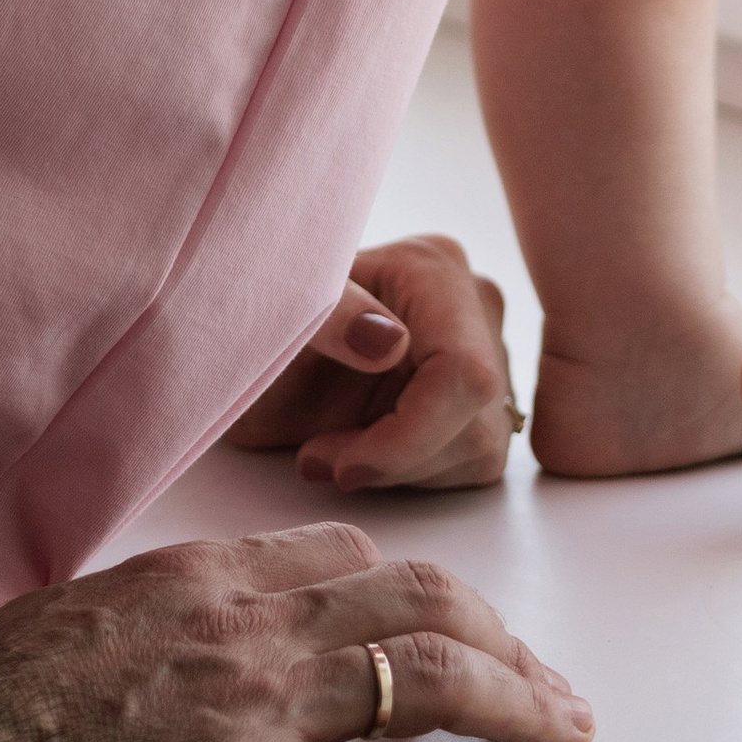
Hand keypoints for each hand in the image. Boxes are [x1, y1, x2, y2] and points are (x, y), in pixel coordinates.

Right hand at [0, 520, 588, 741]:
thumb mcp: (94, 613)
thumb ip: (168, 613)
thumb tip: (202, 634)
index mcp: (212, 577)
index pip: (352, 557)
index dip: (425, 587)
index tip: (461, 615)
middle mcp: (254, 625)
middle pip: (418, 600)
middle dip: (500, 634)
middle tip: (547, 676)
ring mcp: (263, 706)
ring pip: (430, 672)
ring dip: (516, 697)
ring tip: (564, 724)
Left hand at [225, 233, 519, 492]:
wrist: (255, 344)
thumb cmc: (260, 318)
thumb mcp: (275, 314)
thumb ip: (329, 314)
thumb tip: (390, 342)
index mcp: (432, 266)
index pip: (462, 371)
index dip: (409, 435)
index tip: (343, 466)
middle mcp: (474, 303)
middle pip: (472, 419)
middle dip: (394, 459)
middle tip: (319, 458)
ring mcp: (486, 351)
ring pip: (476, 449)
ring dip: (396, 472)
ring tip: (328, 449)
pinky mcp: (481, 401)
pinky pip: (469, 465)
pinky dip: (409, 474)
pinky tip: (363, 449)